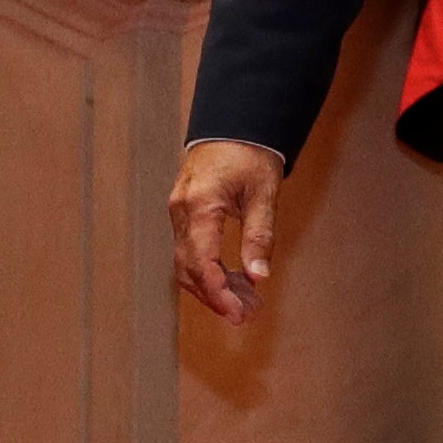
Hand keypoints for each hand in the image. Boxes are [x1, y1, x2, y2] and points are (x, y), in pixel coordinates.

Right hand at [169, 139, 283, 324]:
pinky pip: (190, 251)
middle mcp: (181, 212)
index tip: (237, 313)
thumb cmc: (252, 153)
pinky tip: (233, 283)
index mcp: (200, 205)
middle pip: (190, 269)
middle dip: (215, 297)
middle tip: (245, 317)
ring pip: (187, 264)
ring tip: (244, 305)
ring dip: (212, 288)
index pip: (201, 261)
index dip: (217, 292)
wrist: (234, 124)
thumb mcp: (264, 192)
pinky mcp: (184, 215)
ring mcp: (178, 214)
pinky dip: (208, 271)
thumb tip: (260, 277)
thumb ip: (260, 235)